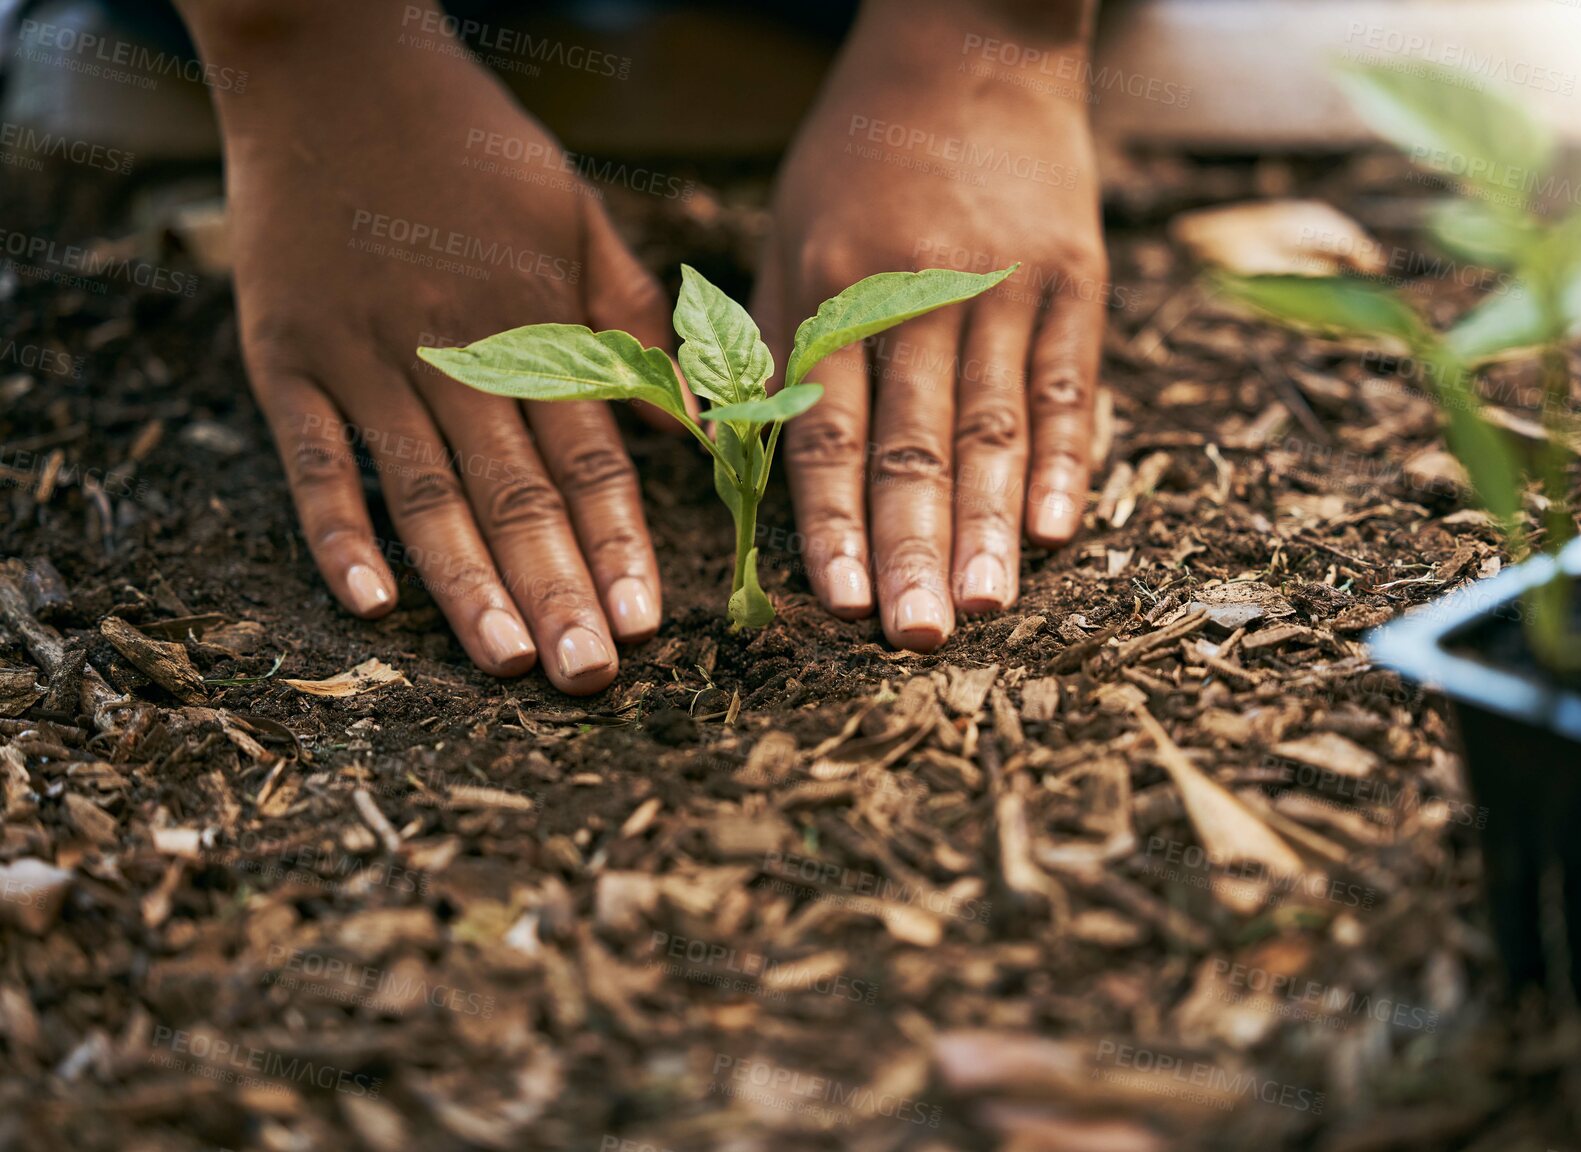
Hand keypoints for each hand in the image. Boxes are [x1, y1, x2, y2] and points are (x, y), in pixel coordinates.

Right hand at [183, 4, 675, 692]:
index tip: (651, 622)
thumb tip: (699, 420)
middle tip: (591, 678)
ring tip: (508, 663)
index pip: (589, 457)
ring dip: (466, 585)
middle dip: (558, 591)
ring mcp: (362, 356)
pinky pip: (312, 458)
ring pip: (423, 492)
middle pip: (514, 493)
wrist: (331, 63)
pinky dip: (336, 530)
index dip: (620, 543)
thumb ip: (635, 323)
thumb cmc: (472, 147)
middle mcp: (452, 349)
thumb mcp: (577, 216)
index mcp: (534, 320)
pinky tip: (367, 602)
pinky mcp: (284, 356)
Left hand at [753, 0, 1106, 650]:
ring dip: (990, 527)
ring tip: (986, 608)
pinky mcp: (1072, 278)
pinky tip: (1056, 531)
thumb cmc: (859, 156)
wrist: (972, 42)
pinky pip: (1070, 385)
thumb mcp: (788, 232)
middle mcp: (921, 288)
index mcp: (836, 284)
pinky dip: (1066, 461)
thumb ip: (770, 343)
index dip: (832, 520)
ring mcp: (1005, 284)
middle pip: (916, 443)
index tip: (839, 602)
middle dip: (915, 548)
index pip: (829, 426)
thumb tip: (736, 458)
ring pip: (997, 427)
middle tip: (918, 640)